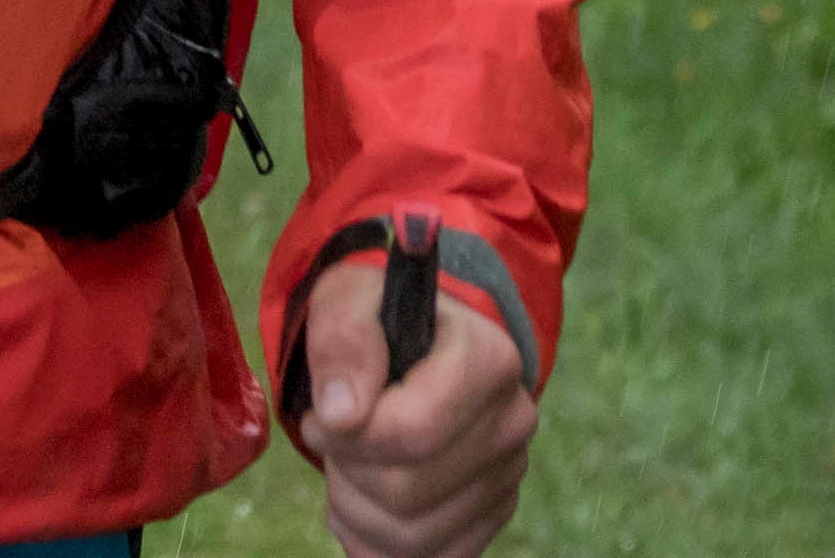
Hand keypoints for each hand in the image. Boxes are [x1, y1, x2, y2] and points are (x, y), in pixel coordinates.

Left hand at [297, 254, 538, 557]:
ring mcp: (507, 476)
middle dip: (347, 467)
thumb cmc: (374, 317)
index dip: (348, 434)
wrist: (408, 341)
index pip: (413, 432)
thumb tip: (342, 414)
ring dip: (355, 506)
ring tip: (345, 463)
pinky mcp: (492, 516)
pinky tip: (364, 495)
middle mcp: (512, 422)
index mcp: (490, 359)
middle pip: (407, 489)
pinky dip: (376, 537)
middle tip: (330, 435)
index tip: (322, 414)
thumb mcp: (345, 301)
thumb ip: (343, 342)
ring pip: (413, 535)